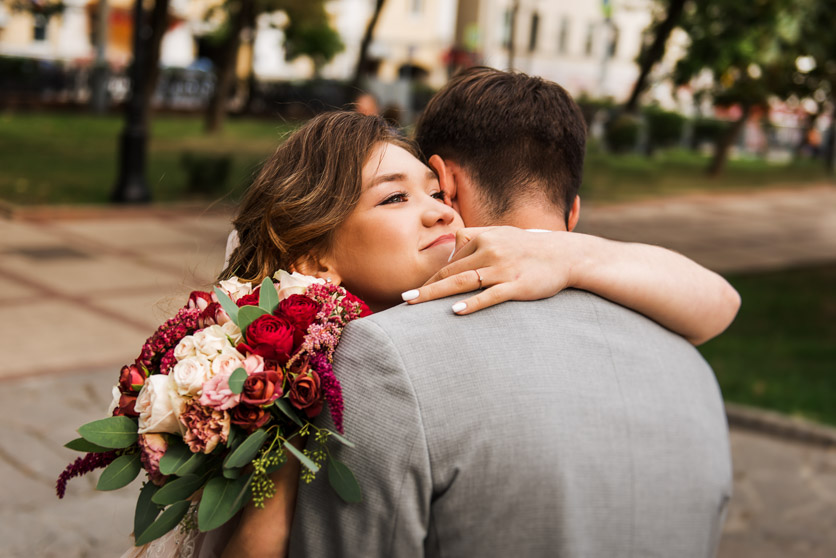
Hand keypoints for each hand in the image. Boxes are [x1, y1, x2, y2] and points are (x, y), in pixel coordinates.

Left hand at [404, 227, 577, 313]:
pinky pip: (490, 295)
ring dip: (435, 293)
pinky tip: (455, 311)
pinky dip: (472, 303)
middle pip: (450, 271)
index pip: (452, 258)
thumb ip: (477, 239)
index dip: (433, 275)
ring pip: (463, 282)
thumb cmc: (530, 248)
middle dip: (426, 286)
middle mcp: (490, 250)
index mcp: (484, 236)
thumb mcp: (502, 235)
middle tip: (404, 300)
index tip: (417, 290)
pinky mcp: (517, 285)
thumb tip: (454, 245)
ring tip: (414, 303)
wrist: (566, 255)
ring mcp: (503, 268)